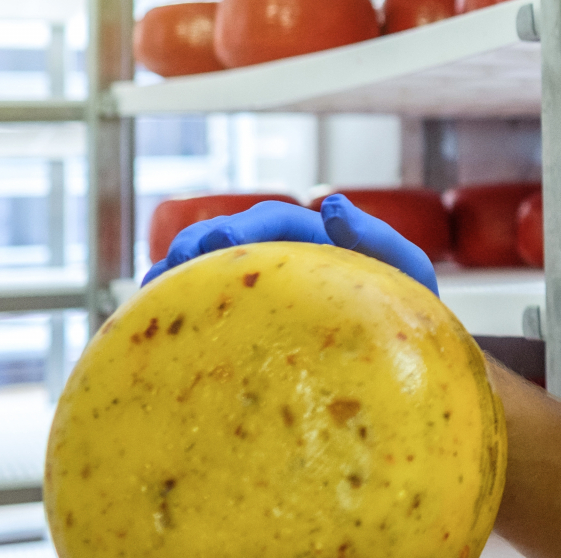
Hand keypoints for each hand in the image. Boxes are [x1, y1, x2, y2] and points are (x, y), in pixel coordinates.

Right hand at [141, 195, 439, 294]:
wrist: (409, 356)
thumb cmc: (409, 311)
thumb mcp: (405, 272)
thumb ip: (378, 238)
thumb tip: (334, 205)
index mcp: (319, 239)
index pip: (276, 221)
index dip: (246, 227)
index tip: (222, 242)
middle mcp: (288, 256)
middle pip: (234, 238)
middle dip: (201, 243)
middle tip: (175, 262)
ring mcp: (267, 286)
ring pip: (214, 266)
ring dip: (181, 269)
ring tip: (153, 285)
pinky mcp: (251, 318)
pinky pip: (210, 302)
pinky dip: (180, 302)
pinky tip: (151, 315)